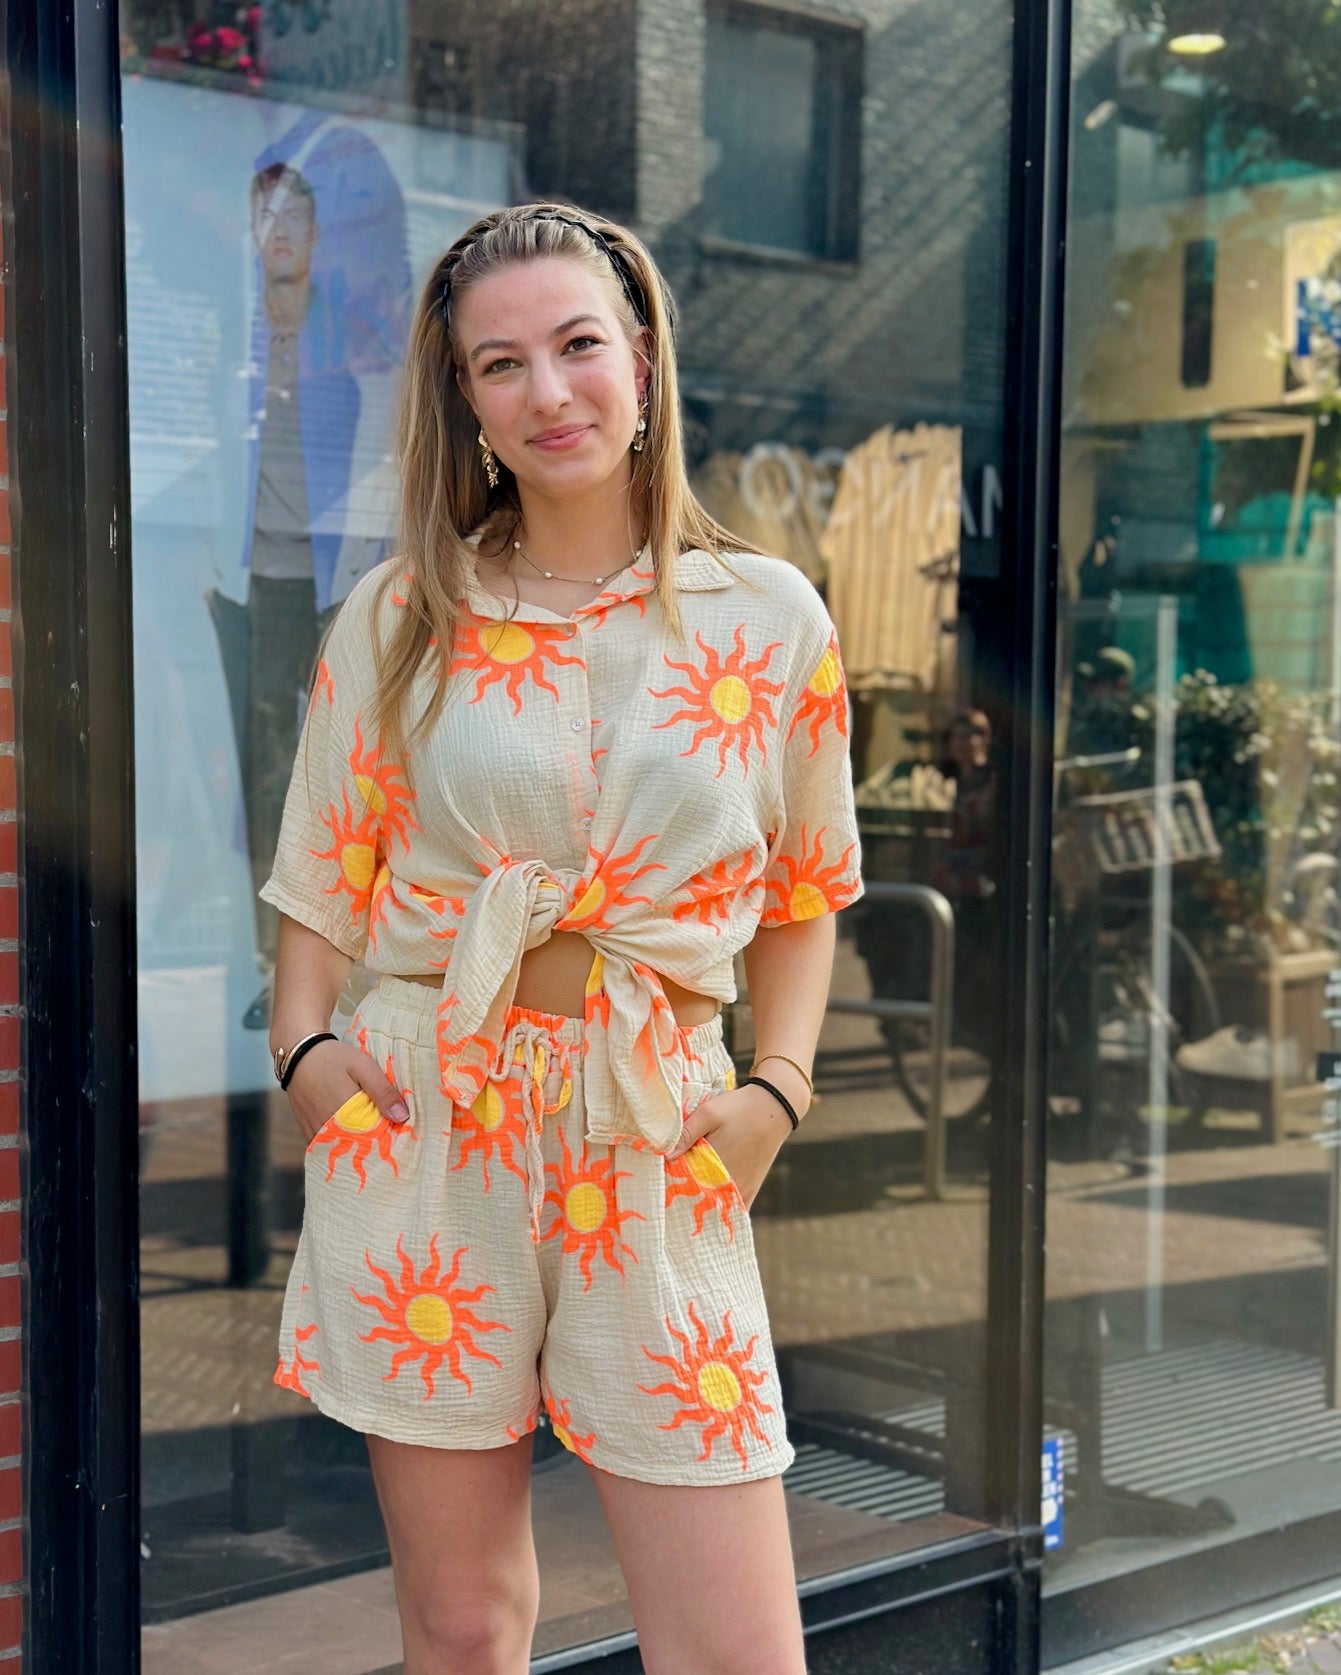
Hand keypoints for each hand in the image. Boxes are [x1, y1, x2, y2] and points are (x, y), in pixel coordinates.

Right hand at [286, 1038, 409, 1146]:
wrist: (299, 1054)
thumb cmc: (334, 1058)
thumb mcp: (363, 1066)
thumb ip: (382, 1091)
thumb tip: (402, 1117)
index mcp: (346, 1114)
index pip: (372, 1140)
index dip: (387, 1140)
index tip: (399, 1137)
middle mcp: (328, 1128)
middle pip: (357, 1147)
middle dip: (373, 1145)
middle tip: (388, 1138)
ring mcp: (315, 1132)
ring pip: (340, 1149)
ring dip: (355, 1145)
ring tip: (371, 1136)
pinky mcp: (307, 1130)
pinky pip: (325, 1146)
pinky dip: (339, 1143)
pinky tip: (351, 1135)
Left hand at [667, 1084, 792, 1208]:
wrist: (773, 1109)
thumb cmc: (738, 1109)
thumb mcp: (708, 1113)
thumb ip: (687, 1133)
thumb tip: (665, 1156)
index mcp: (713, 1164)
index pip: (682, 1183)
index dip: (669, 1182)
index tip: (660, 1181)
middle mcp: (727, 1182)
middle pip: (696, 1197)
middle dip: (682, 1195)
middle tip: (668, 1190)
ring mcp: (740, 1190)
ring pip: (712, 1206)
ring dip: (699, 1202)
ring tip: (685, 1195)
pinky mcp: (750, 1191)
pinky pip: (731, 1209)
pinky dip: (719, 1210)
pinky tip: (707, 1207)